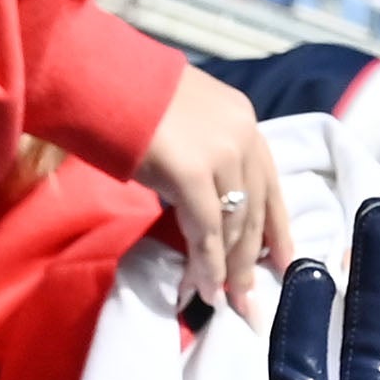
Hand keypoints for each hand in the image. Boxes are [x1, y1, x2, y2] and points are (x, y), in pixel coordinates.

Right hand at [134, 66, 287, 312]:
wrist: (93, 77)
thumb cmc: (127, 98)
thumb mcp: (183, 122)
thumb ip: (206, 155)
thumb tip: (208, 202)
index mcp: (243, 119)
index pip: (270, 183)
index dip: (278, 228)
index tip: (285, 263)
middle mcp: (242, 134)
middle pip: (256, 210)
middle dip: (254, 261)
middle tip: (252, 302)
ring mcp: (221, 152)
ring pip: (235, 225)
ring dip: (230, 270)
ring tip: (227, 302)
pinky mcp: (194, 172)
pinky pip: (208, 230)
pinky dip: (208, 264)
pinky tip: (206, 289)